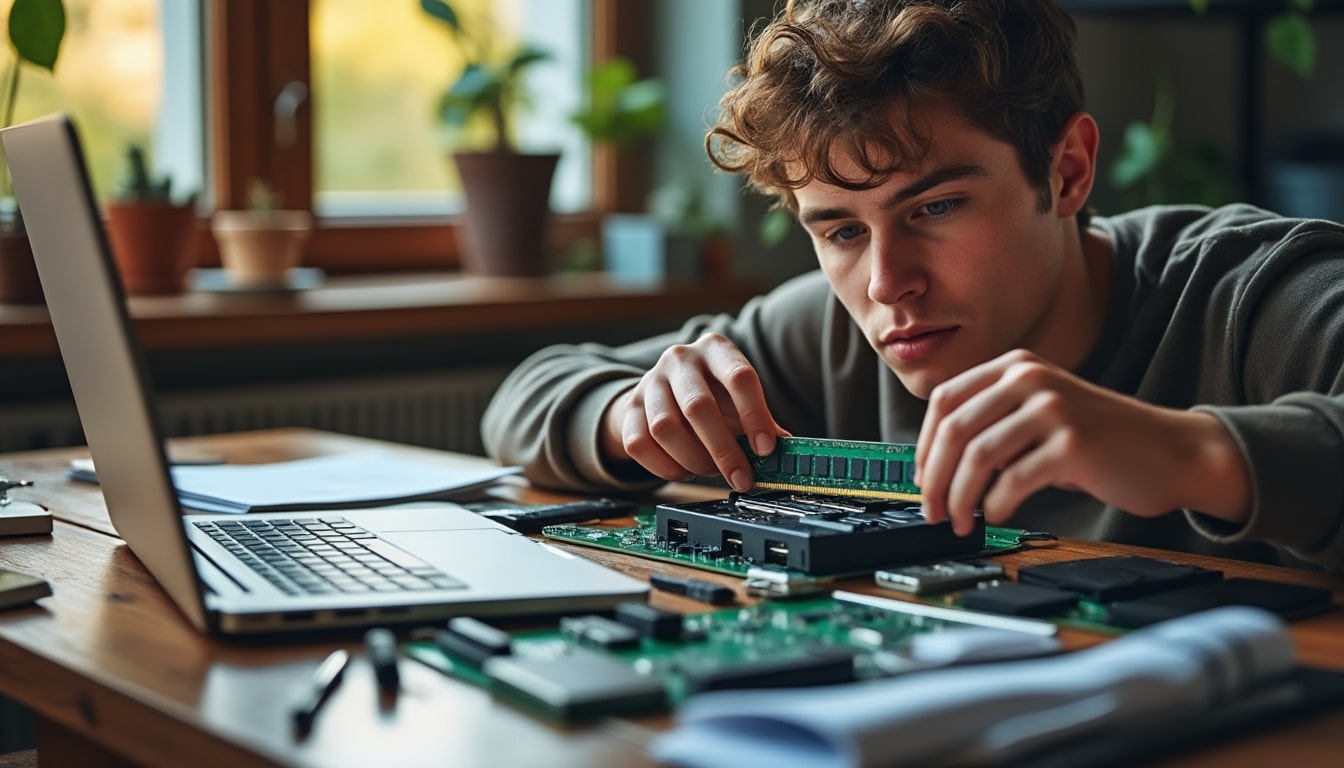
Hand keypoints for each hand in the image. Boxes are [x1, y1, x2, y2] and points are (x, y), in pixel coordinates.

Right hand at [600, 333, 789, 490]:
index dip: (755, 416)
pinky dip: (665, 467)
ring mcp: (649, 381)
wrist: (664, 391)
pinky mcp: (628, 408)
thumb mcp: (740, 400)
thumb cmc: (714, 396)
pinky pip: (639, 444)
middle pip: (698, 407)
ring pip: (665, 428)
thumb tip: (792, 455)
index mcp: (716, 348)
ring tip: (710, 471)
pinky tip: (683, 470)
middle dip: (723, 450)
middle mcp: (679, 358)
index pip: (740, 377)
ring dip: (693, 460)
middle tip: (741, 478)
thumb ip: (764, 424)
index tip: (766, 449)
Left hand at [914, 349, 1250, 535]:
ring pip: (977, 456)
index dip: (924, 444)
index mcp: (1015, 366)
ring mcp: (1052, 408)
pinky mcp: (1072, 444)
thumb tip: (934, 466)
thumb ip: (994, 424)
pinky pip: (1013, 480)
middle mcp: (1030, 378)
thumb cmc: (1100, 440)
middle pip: (954, 429)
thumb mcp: (1041, 414)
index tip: (920, 479)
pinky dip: (995, 504)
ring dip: (959, 497)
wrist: (1173, 451)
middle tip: (931, 511)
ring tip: (959, 521)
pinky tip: (997, 515)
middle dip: (933, 478)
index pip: (944, 400)